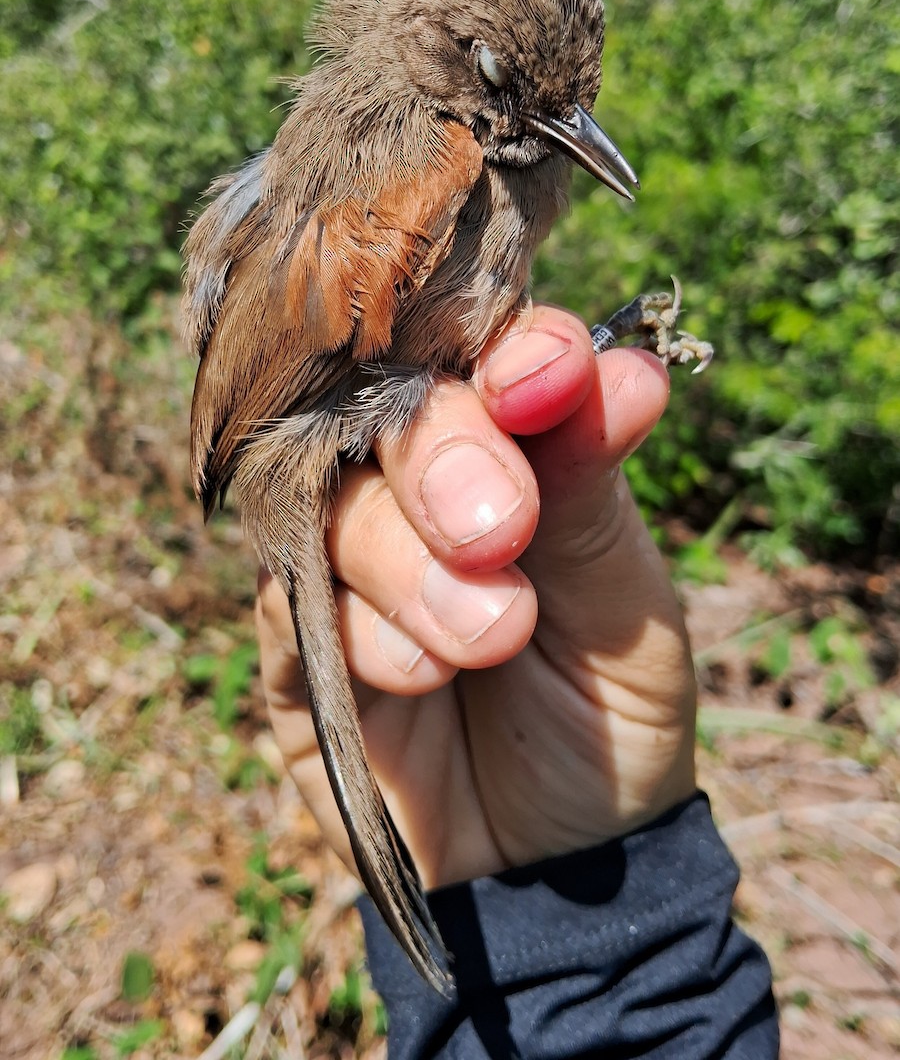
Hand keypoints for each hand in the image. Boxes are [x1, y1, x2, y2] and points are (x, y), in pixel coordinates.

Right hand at [256, 304, 695, 888]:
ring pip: (333, 502)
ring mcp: (351, 559)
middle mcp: (417, 487)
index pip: (489, 357)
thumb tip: (626, 368)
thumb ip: (595, 493)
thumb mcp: (626, 609)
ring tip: (491, 636)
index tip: (545, 377)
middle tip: (503, 531)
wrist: (556, 863)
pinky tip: (418, 677)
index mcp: (510, 451)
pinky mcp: (297, 640)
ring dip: (407, 562)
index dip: (512, 350)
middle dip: (444, 456)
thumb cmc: (608, 714)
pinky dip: (356, 630)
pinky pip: (291, 600)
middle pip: (390, 411)